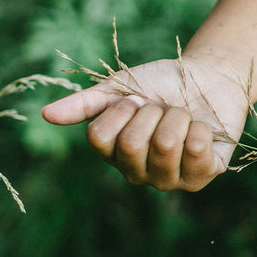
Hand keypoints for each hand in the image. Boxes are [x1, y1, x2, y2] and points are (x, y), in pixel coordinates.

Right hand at [40, 55, 251, 191]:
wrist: (210, 77)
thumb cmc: (162, 85)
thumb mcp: (122, 88)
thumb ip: (86, 103)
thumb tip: (46, 115)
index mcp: (114, 154)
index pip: (99, 138)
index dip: (121, 111)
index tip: (138, 100)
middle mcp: (139, 173)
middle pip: (132, 143)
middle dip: (153, 112)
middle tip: (165, 109)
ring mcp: (171, 179)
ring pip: (165, 145)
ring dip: (178, 117)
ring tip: (184, 116)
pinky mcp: (204, 175)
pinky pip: (196, 149)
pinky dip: (201, 126)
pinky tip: (203, 128)